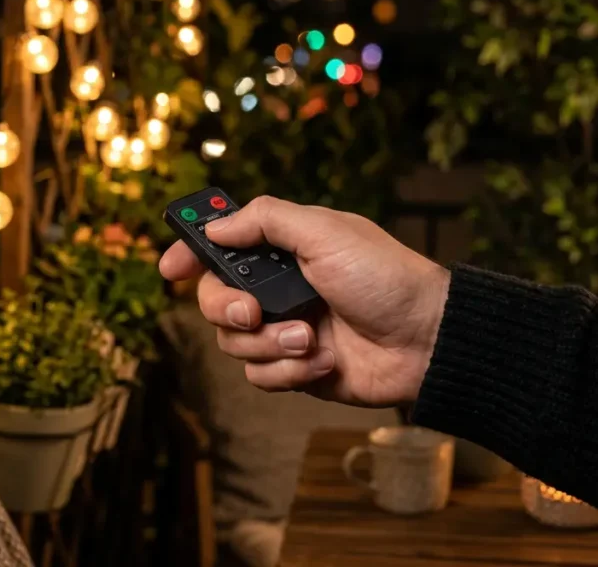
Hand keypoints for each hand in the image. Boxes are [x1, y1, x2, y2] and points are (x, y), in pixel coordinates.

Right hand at [159, 196, 449, 406]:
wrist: (426, 340)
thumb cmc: (383, 277)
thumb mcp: (325, 232)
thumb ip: (266, 221)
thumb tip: (216, 225)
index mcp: (281, 251)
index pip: (220, 247)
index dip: (189, 255)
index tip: (171, 267)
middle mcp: (276, 290)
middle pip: (213, 301)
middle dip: (228, 308)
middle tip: (255, 312)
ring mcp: (283, 331)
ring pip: (233, 343)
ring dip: (269, 343)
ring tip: (310, 338)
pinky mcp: (295, 370)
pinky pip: (260, 377)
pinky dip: (289, 371)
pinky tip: (324, 360)